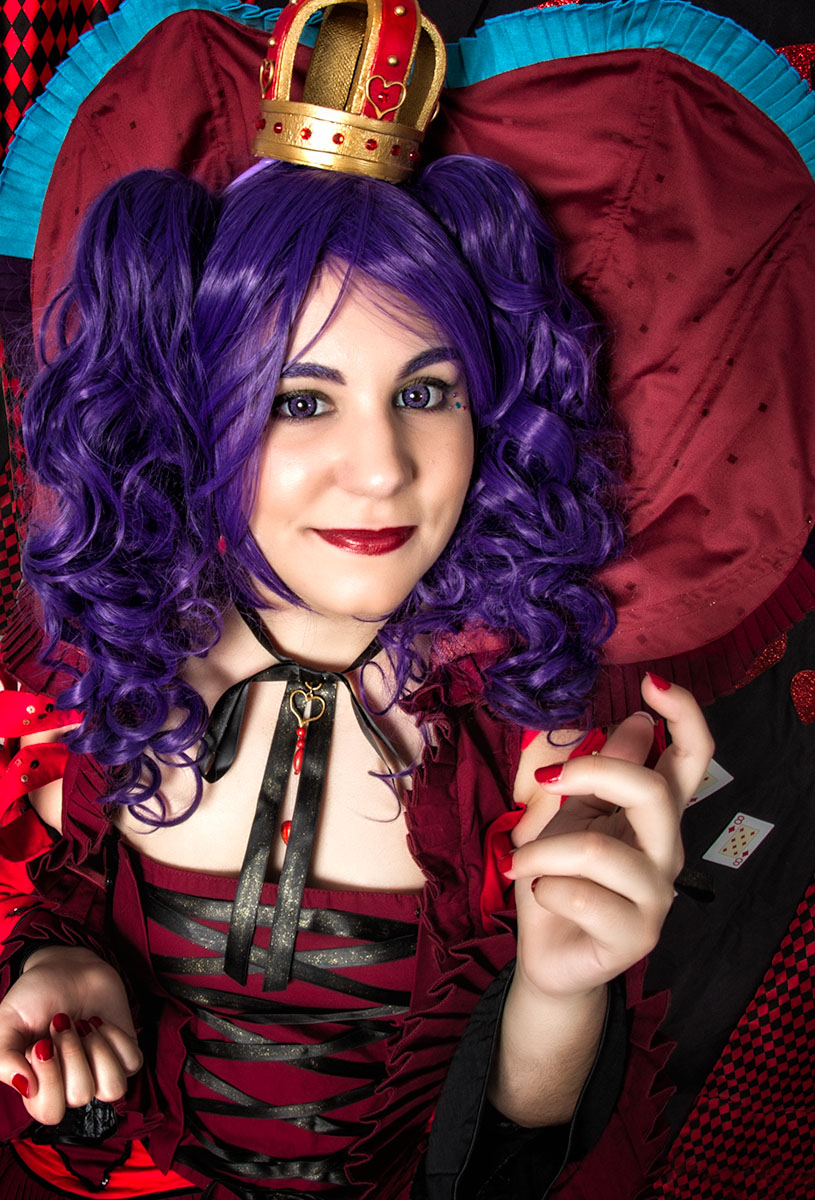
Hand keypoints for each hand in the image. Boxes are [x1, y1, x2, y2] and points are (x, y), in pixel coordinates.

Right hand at [0, 946, 142, 1123]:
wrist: (66, 968)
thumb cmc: (34, 997)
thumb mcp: (6, 1023)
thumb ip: (2, 1059)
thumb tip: (26, 1087)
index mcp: (40, 1087)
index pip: (50, 1113)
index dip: (49, 1080)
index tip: (40, 1044)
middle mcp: (71, 1085)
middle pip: (80, 1096)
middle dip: (72, 1054)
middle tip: (62, 1025)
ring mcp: (100, 1071)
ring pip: (112, 1088)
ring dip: (97, 1049)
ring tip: (84, 1024)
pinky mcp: (124, 1053)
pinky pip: (132, 1064)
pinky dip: (117, 1038)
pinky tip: (99, 1022)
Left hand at [504, 674, 712, 1003]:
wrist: (547, 950)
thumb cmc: (559, 874)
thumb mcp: (571, 812)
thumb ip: (603, 772)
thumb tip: (640, 720)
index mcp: (655, 813)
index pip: (692, 759)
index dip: (685, 716)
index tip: (653, 681)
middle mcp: (666, 850)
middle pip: (652, 792)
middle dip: (592, 773)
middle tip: (545, 780)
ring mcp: (656, 896)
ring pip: (600, 850)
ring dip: (542, 850)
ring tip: (520, 863)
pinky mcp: (635, 936)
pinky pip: (580, 895)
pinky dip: (544, 887)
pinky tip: (540, 895)